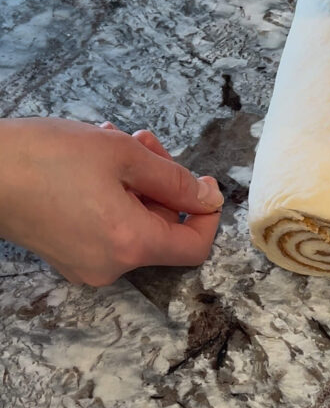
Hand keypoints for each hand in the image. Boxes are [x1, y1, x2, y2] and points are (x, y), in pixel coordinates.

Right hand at [0, 118, 222, 284]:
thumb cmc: (45, 158)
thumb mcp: (123, 155)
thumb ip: (174, 179)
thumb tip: (207, 198)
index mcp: (130, 244)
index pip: (194, 248)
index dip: (207, 216)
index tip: (202, 184)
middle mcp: (110, 266)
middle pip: (160, 230)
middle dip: (161, 183)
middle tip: (145, 142)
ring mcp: (85, 264)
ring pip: (132, 224)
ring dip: (135, 182)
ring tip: (115, 141)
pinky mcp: (65, 254)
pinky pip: (106, 228)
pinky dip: (111, 197)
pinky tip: (94, 162)